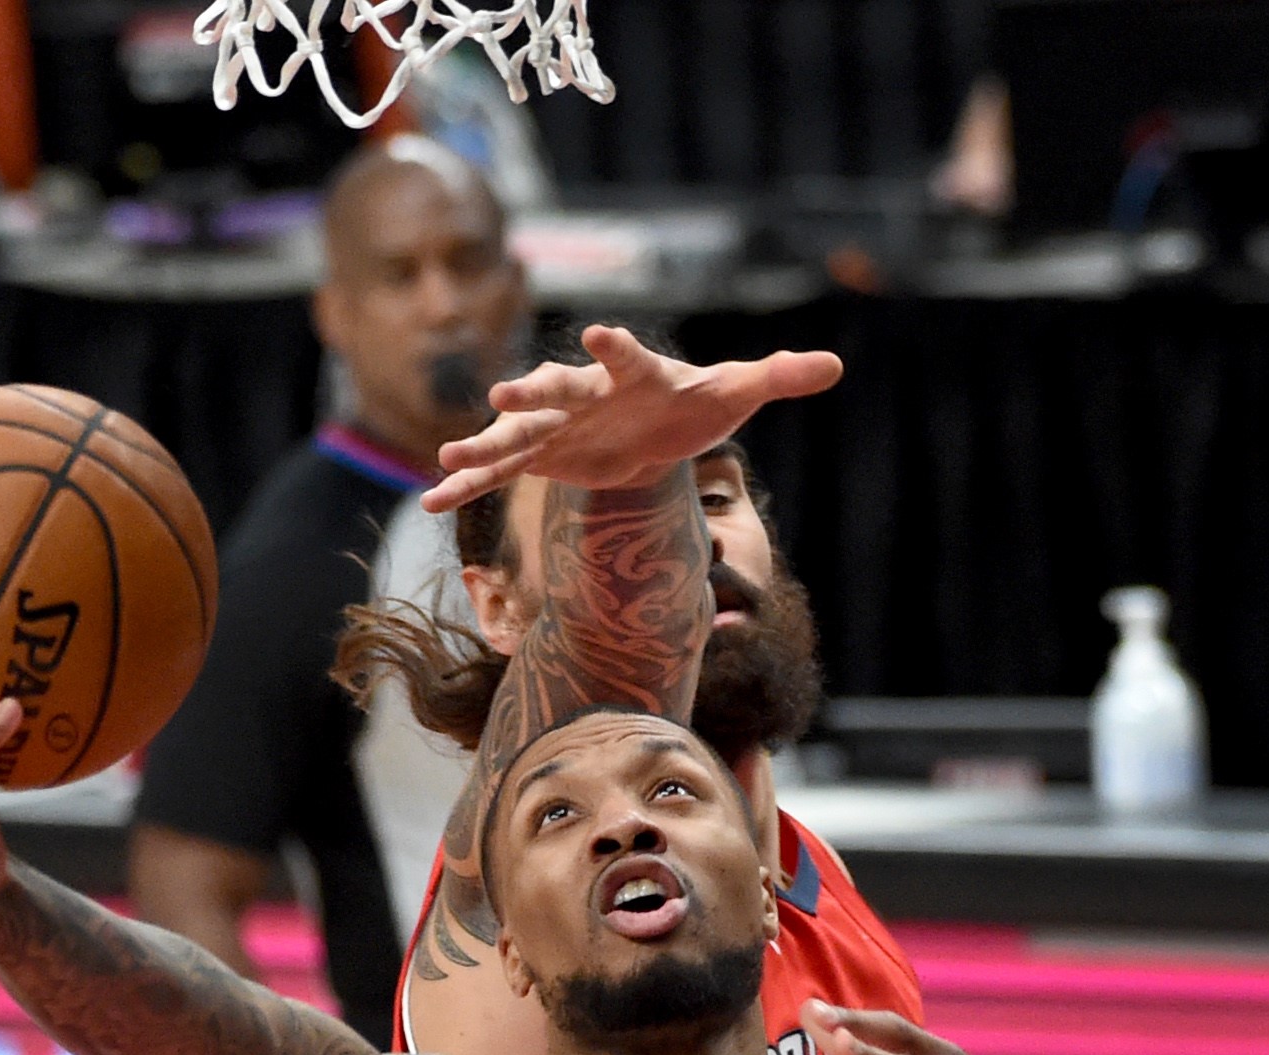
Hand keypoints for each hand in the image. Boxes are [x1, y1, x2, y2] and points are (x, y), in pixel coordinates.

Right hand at [421, 326, 843, 510]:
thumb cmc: (697, 401)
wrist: (655, 425)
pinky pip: (499, 471)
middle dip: (534, 392)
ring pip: (516, 433)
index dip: (616, 344)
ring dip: (484, 445)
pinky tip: (434, 504)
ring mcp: (557, 424)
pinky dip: (469, 485)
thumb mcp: (737, 392)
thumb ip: (779, 376)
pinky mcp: (540, 456)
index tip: (601, 335)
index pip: (627, 354)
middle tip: (508, 393)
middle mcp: (588, 392)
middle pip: (559, 389)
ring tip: (450, 459)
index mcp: (636, 372)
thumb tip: (834, 365)